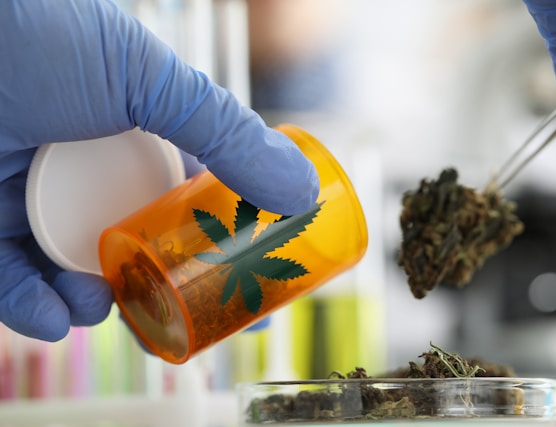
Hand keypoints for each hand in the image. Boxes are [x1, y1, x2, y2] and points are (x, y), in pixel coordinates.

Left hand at [0, 0, 318, 341]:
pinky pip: (10, 279)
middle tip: (181, 316)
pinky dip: (31, 305)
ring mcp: (34, 197)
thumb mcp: (149, 80)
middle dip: (159, 285)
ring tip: (103, 310)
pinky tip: (53, 316)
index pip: (191, 202)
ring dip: (94, 302)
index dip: (223, 243)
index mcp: (137, 138)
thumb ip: (224, 133)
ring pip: (76, 270)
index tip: (251, 282)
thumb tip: (301, 189)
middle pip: (137, 246)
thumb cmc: (44, 33)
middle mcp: (89, 171)